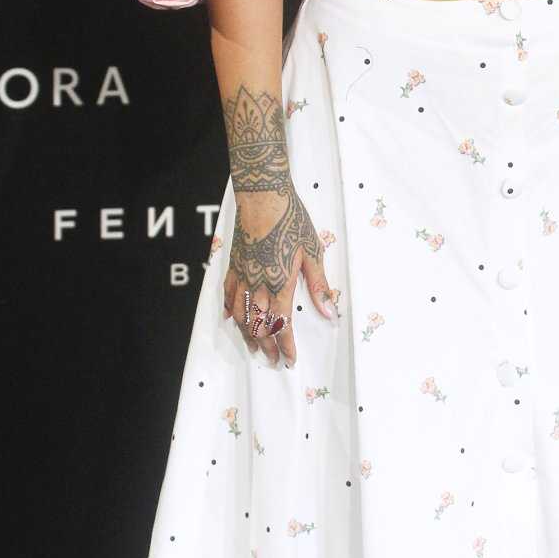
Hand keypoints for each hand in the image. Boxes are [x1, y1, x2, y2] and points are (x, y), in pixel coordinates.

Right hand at [223, 182, 335, 366]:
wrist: (263, 197)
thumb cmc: (291, 221)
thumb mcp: (313, 252)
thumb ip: (318, 285)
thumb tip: (330, 312)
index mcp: (279, 284)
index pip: (281, 324)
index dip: (285, 345)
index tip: (289, 359)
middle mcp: (258, 284)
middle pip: (259, 324)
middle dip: (266, 345)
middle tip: (272, 360)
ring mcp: (243, 275)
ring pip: (241, 313)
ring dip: (247, 334)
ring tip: (253, 347)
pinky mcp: (234, 263)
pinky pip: (228, 292)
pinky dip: (229, 309)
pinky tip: (230, 318)